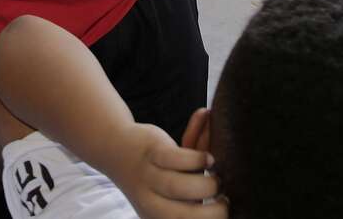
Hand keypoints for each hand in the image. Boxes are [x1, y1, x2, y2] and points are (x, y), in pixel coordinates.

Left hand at [109, 124, 223, 218]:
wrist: (119, 147)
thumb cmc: (156, 171)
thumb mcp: (176, 184)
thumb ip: (199, 175)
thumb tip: (217, 132)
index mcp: (155, 217)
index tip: (222, 208)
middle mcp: (149, 202)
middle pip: (181, 215)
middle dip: (211, 212)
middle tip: (224, 199)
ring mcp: (148, 176)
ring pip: (178, 186)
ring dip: (206, 184)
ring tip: (216, 178)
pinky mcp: (151, 152)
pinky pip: (176, 158)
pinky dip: (197, 159)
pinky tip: (208, 158)